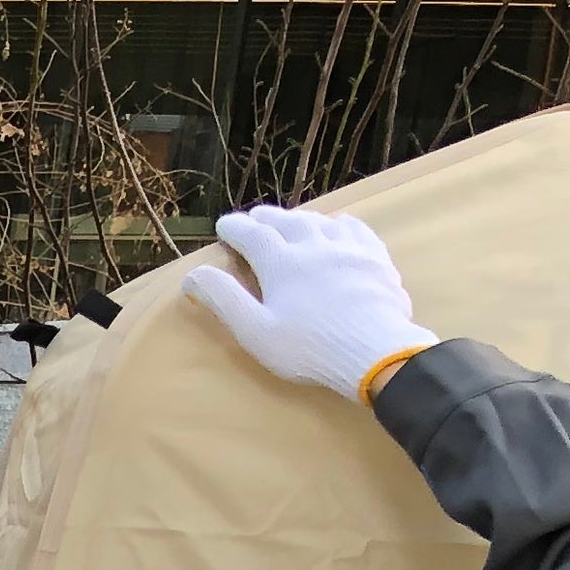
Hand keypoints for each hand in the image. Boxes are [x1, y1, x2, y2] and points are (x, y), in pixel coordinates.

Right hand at [185, 206, 427, 398]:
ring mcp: (349, 249)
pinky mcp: (375, 258)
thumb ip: (224, 299)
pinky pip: (355, 230)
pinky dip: (338, 224)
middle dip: (266, 218)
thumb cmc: (308, 348)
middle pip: (286, 221)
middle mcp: (314, 245)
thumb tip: (193, 274)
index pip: (253, 235)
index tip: (224, 225)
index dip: (235, 227)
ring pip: (319, 221)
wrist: (376, 351)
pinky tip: (337, 227)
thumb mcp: (255, 331)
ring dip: (300, 218)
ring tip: (291, 221)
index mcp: (281, 263)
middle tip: (254, 218)